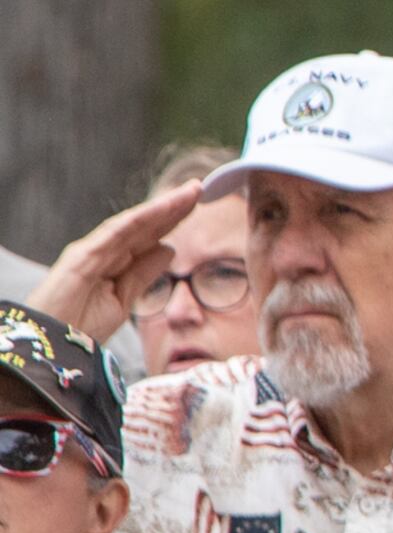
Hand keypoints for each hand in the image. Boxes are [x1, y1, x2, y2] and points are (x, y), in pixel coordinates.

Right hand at [27, 181, 201, 339]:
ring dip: (160, 207)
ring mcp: (91, 251)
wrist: (54, 345)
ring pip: (131, 224)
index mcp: (112, 262)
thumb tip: (169, 248)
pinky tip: (159, 209)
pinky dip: (137, 220)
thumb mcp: (124, 299)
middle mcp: (102, 250)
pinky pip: (113, 234)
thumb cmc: (81, 326)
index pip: (147, 235)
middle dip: (171, 207)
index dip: (172, 219)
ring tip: (187, 193)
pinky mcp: (81, 256)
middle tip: (198, 188)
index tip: (198, 203)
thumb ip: (143, 274)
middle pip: (142, 225)